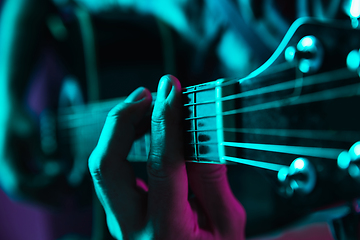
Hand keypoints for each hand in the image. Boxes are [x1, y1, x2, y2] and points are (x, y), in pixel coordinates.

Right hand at [0, 102, 70, 205]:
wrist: (8, 108)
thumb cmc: (20, 118)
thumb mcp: (31, 132)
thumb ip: (41, 152)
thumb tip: (58, 171)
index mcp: (4, 160)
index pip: (19, 184)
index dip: (40, 190)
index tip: (59, 185)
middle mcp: (3, 168)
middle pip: (21, 191)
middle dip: (42, 198)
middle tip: (63, 204)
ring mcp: (8, 168)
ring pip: (24, 188)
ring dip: (43, 193)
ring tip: (64, 195)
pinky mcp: (14, 166)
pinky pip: (27, 180)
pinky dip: (41, 184)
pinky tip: (58, 182)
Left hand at [88, 75, 245, 238]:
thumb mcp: (227, 225)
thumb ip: (212, 180)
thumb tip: (200, 135)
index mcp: (167, 231)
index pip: (162, 165)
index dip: (166, 122)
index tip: (171, 91)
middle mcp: (132, 227)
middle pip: (107, 164)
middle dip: (123, 120)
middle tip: (147, 94)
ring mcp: (121, 221)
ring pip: (103, 166)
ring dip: (120, 129)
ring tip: (145, 104)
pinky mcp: (121, 214)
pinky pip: (113, 172)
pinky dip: (123, 143)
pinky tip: (142, 130)